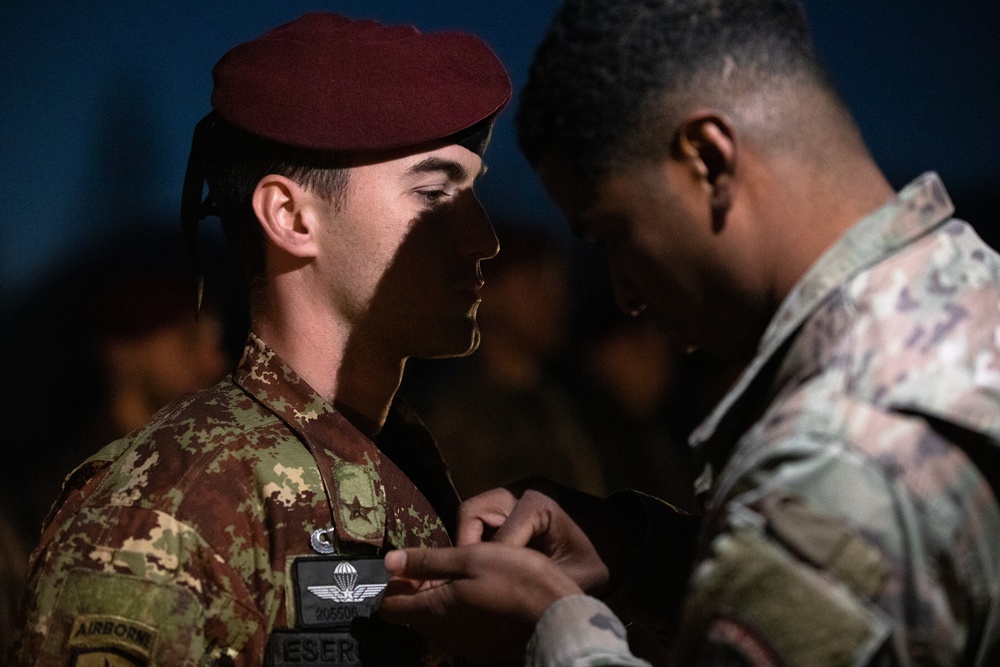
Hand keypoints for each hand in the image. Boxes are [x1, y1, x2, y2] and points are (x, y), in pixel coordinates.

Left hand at [380, 543, 582, 662]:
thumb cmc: (515, 578)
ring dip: (440, 601)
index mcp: (434, 611)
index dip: (395, 584)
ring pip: (436, 623)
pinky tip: (481, 597)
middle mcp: (443, 635)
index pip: (390, 608)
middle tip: (441, 565)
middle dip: (418, 590)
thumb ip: (428, 561)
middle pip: (413, 616)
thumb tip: (390, 562)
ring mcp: (464, 647)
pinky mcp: (483, 651)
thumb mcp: (471, 558)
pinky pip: (458, 632)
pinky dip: (460, 614)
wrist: (559, 617)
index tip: (411, 566)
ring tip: (463, 577)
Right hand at [457, 477, 642, 595]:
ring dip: (471, 540)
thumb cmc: (603, 559)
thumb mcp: (569, 578)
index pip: (496, 539)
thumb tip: (494, 595)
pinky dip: (482, 537)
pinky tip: (490, 565)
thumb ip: (532, 584)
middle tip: (467, 578)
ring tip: (478, 573)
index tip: (478, 595)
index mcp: (538, 503)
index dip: (485, 569)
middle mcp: (523, 489)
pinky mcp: (518, 499)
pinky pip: (487, 516)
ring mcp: (519, 491)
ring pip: (475, 512)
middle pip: (472, 512)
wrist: (626, 538)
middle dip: (466, 545)